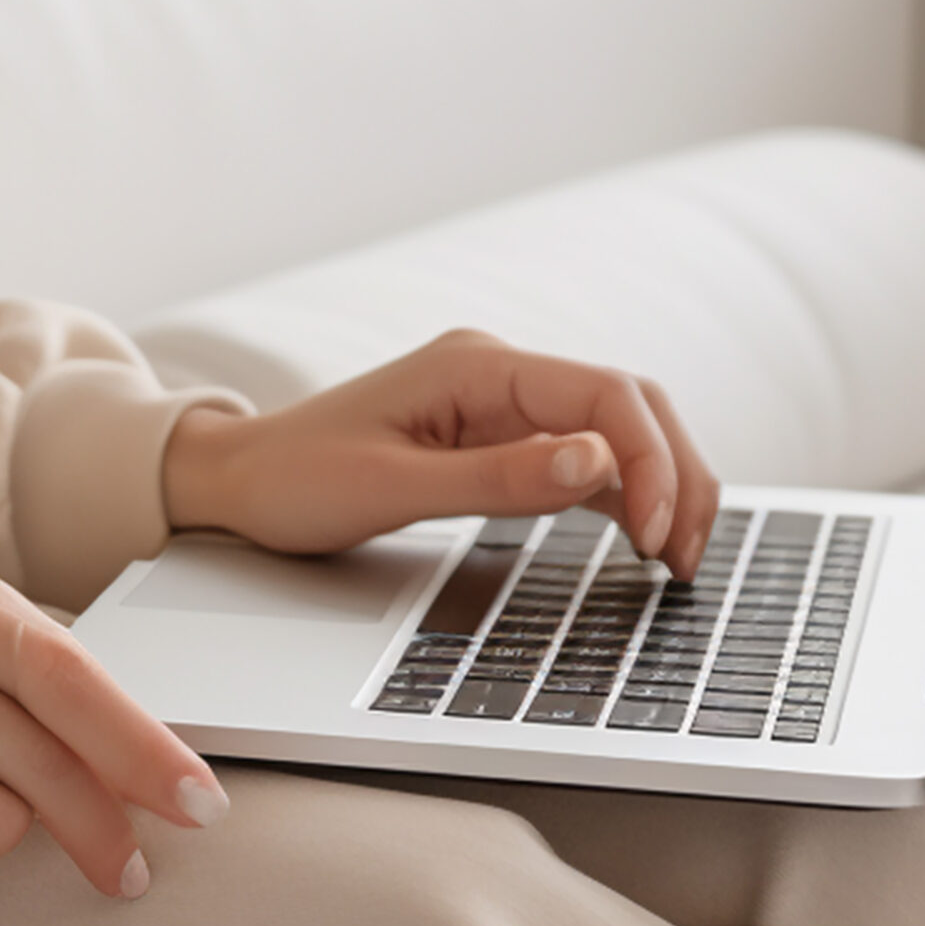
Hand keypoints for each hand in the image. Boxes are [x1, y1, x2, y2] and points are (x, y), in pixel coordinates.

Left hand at [164, 331, 720, 581]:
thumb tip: (597, 464)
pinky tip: (644, 540)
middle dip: (677, 473)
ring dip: (663, 484)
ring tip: (681, 558)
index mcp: (479, 366)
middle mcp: (501, 374)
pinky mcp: (499, 440)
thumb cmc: (296, 481)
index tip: (655, 536)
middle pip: (630, 405)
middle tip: (687, 555)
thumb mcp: (393, 489)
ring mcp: (504, 405)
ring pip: (618, 431)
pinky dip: (624, 494)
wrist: (237, 480)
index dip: (650, 462)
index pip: (605, 394)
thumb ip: (499, 478)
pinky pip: (584, 457)